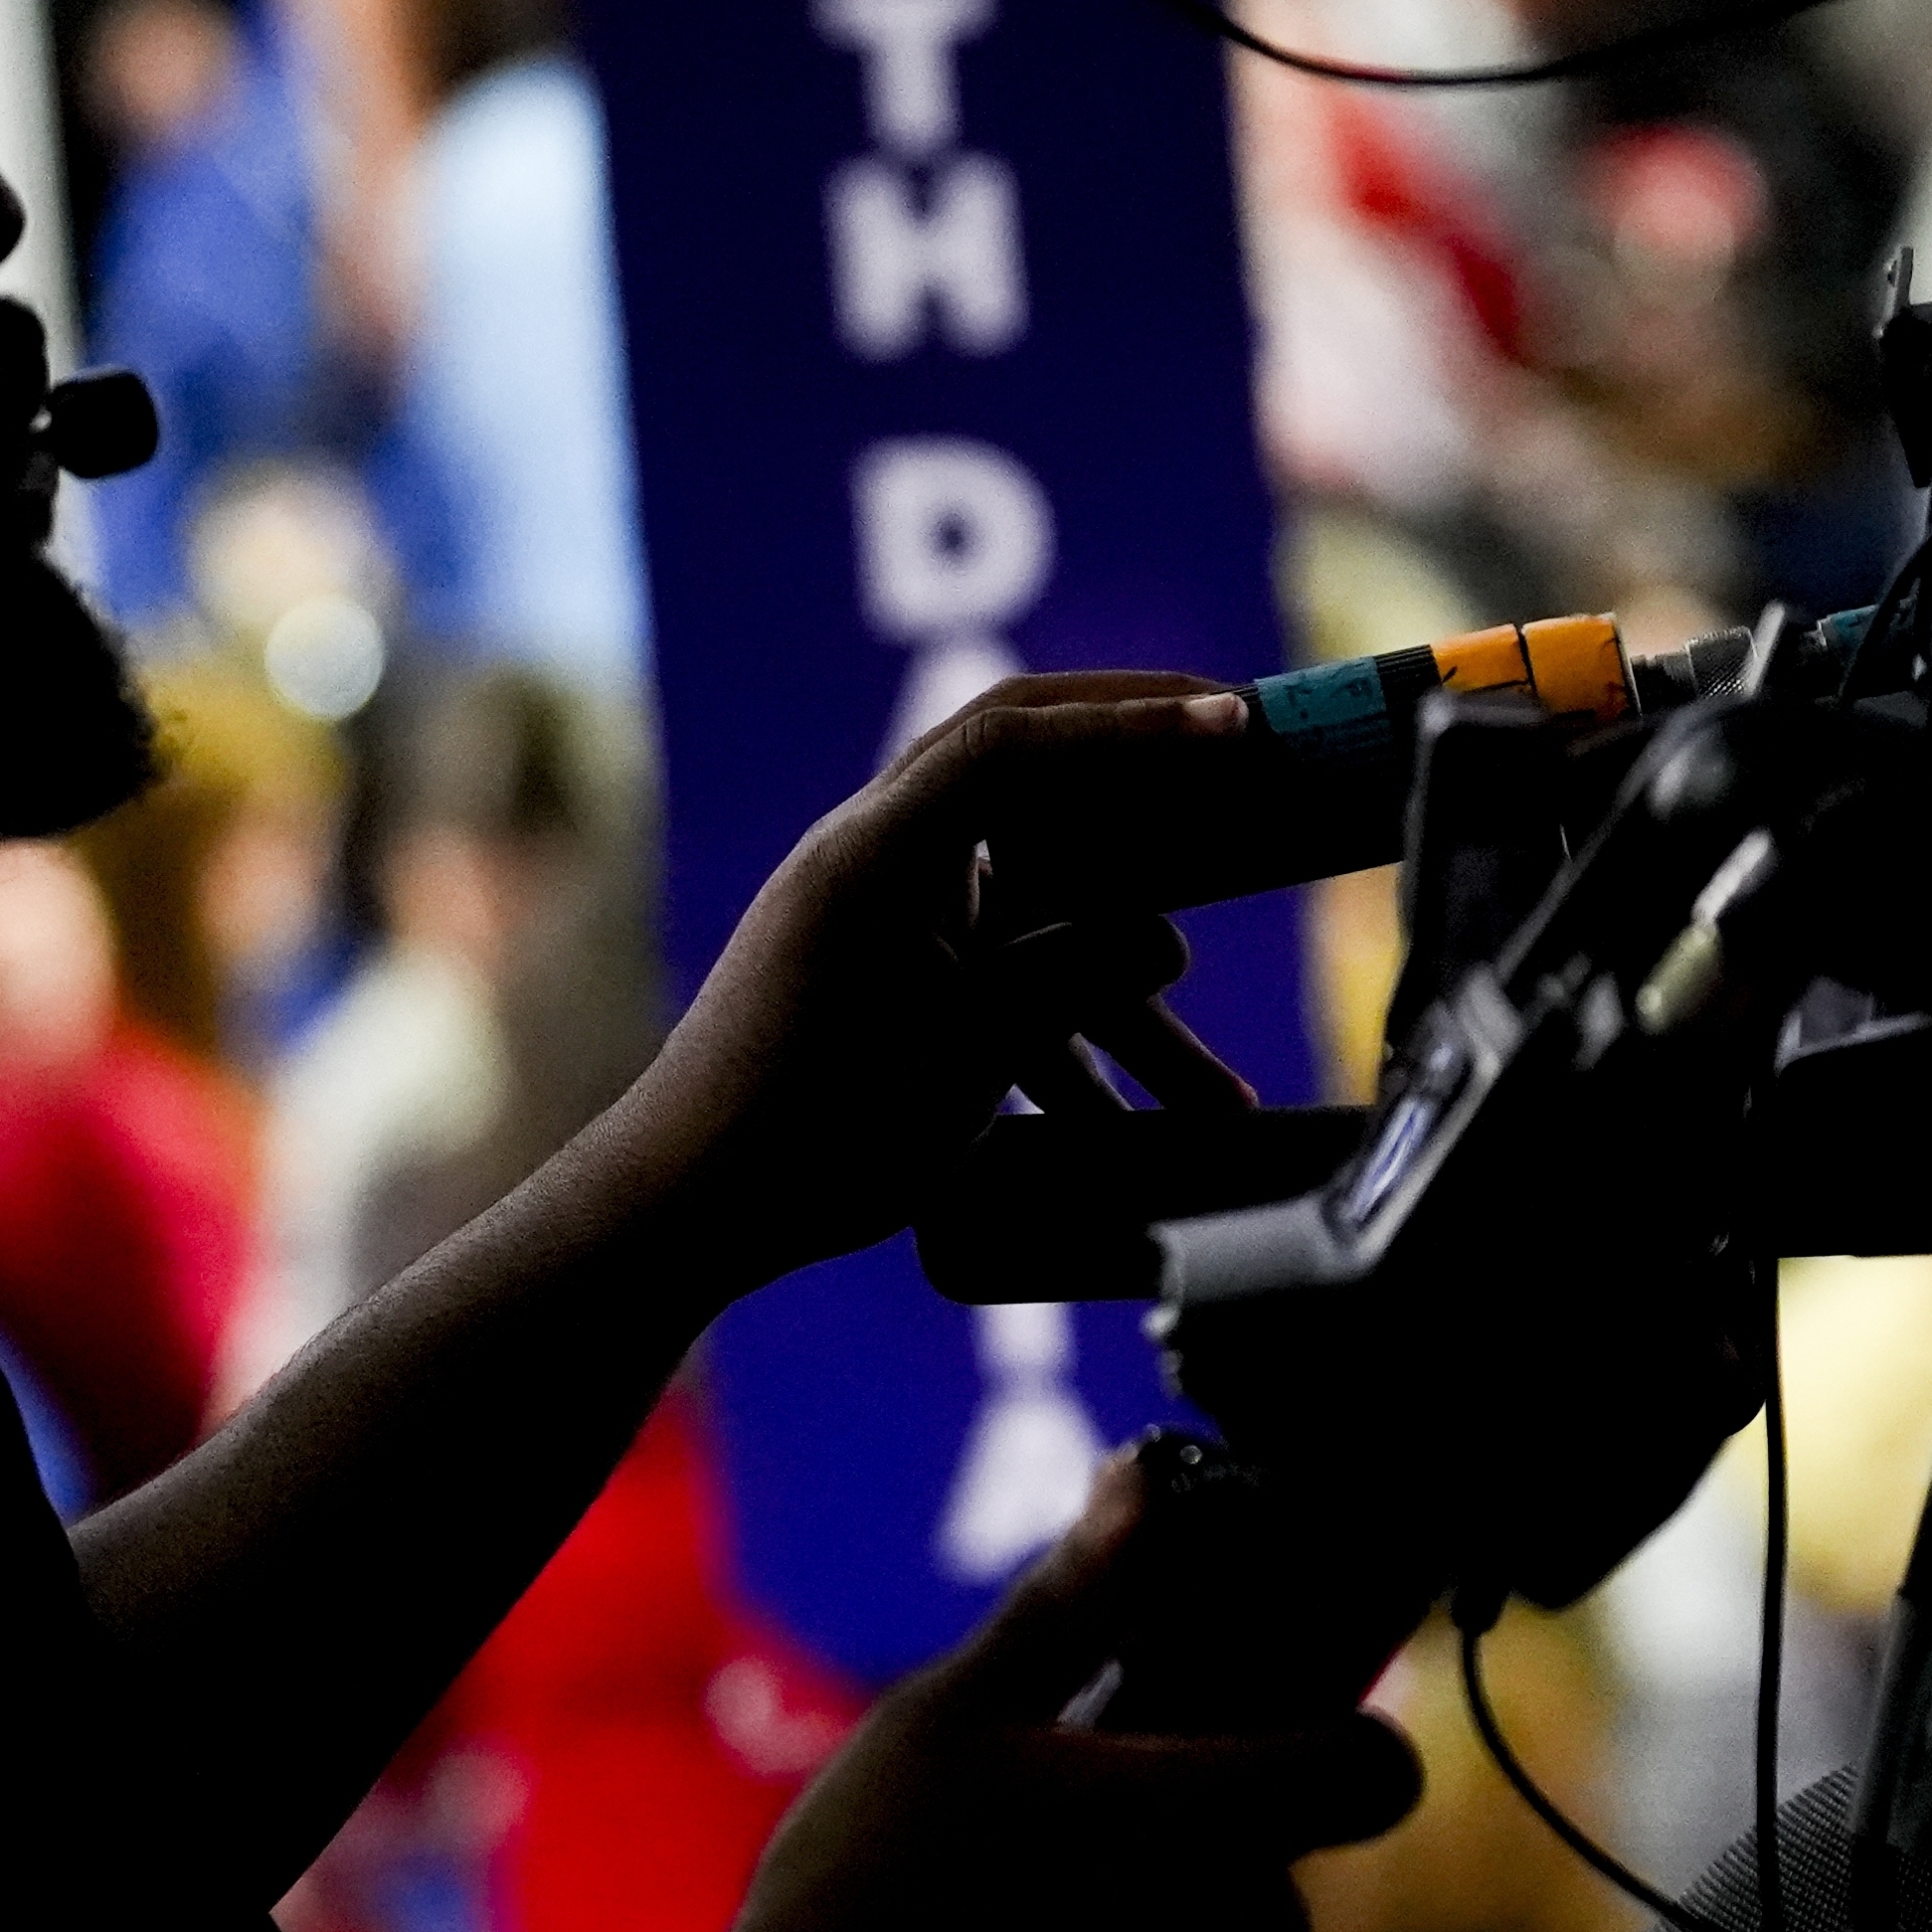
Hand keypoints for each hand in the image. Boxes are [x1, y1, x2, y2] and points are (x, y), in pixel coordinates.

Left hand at [599, 672, 1267, 1286]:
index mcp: (881, 847)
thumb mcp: (966, 1052)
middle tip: (1246, 760)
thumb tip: (1168, 941)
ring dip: (1124, 1011)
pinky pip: (1003, 992)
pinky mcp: (892, 983)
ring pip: (1037, 930)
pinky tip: (1134, 1137)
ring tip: (1222, 1099)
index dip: (1133, 722)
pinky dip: (1068, 1050)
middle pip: (1037, 786)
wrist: (685, 1209)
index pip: (1017, 738)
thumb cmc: (807, 1127)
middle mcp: (881, 859)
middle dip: (1147, 781)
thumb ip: (1074, 980)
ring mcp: (886, 920)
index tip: (1232, 721)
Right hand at [649, 1449, 1420, 1931]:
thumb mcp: (946, 1720)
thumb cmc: (861, 1899)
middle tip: (1068, 1857)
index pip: (1368, 1774)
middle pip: (1274, 1887)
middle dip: (1199, 1869)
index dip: (1348, 1748)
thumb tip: (1149, 1479)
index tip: (1293, 1744)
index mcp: (1187, 1823)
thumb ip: (1072, 1605)